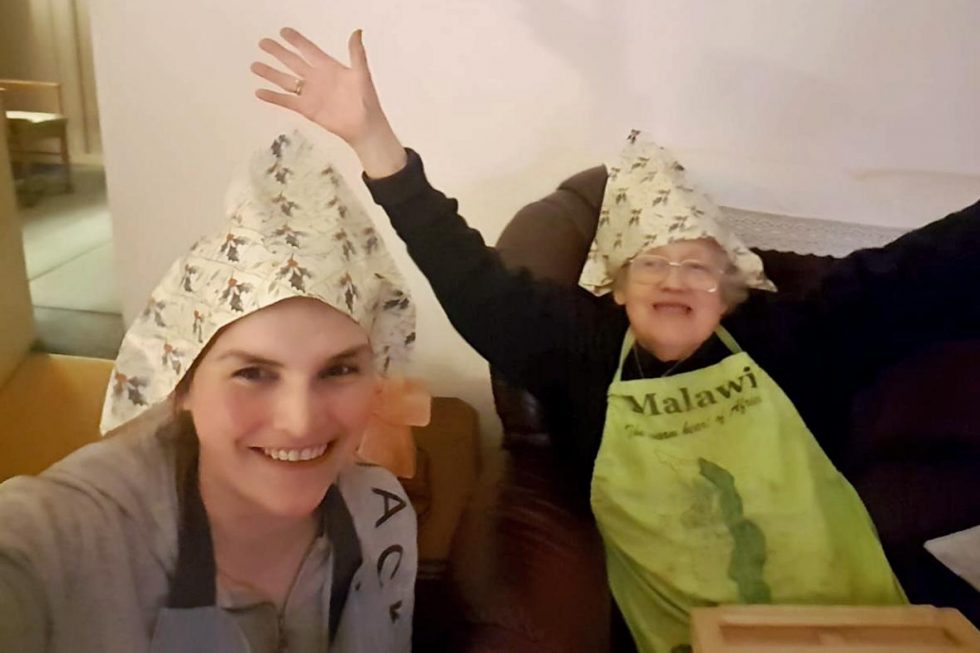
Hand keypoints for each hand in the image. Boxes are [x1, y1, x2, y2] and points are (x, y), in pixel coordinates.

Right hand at [252, 28, 406, 176]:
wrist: (364, 126)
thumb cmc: (367, 101)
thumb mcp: (362, 74)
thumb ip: (357, 53)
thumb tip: (357, 32)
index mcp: (329, 67)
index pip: (309, 50)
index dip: (296, 40)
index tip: (283, 31)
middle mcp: (317, 78)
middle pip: (292, 62)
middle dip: (278, 52)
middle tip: (263, 43)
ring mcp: (310, 94)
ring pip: (286, 80)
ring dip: (270, 73)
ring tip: (255, 65)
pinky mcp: (307, 109)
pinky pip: (286, 101)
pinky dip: (273, 97)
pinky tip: (259, 92)